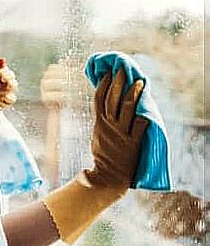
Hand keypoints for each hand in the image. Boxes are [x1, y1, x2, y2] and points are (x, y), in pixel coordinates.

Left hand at [0, 66, 17, 125]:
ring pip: (12, 86)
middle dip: (8, 75)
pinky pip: (11, 99)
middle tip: (3, 76)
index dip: (0, 67)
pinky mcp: (2, 104)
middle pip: (7, 76)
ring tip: (7, 84)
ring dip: (11, 84)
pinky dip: (11, 97)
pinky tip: (6, 97)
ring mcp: (0, 94)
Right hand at [42, 67, 148, 243]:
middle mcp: (109, 126)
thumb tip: (105, 107)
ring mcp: (121, 135)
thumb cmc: (103, 155)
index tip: (109, 72)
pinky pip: (139, 128)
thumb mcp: (98, 135)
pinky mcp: (132, 144)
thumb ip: (103, 121)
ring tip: (139, 81)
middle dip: (118, 82)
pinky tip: (147, 110)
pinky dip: (143, 119)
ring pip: (126, 109)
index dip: (103, 84)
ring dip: (133, 94)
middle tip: (123, 69)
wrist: (108, 176)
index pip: (99, 99)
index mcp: (99, 123)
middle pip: (112, 99)